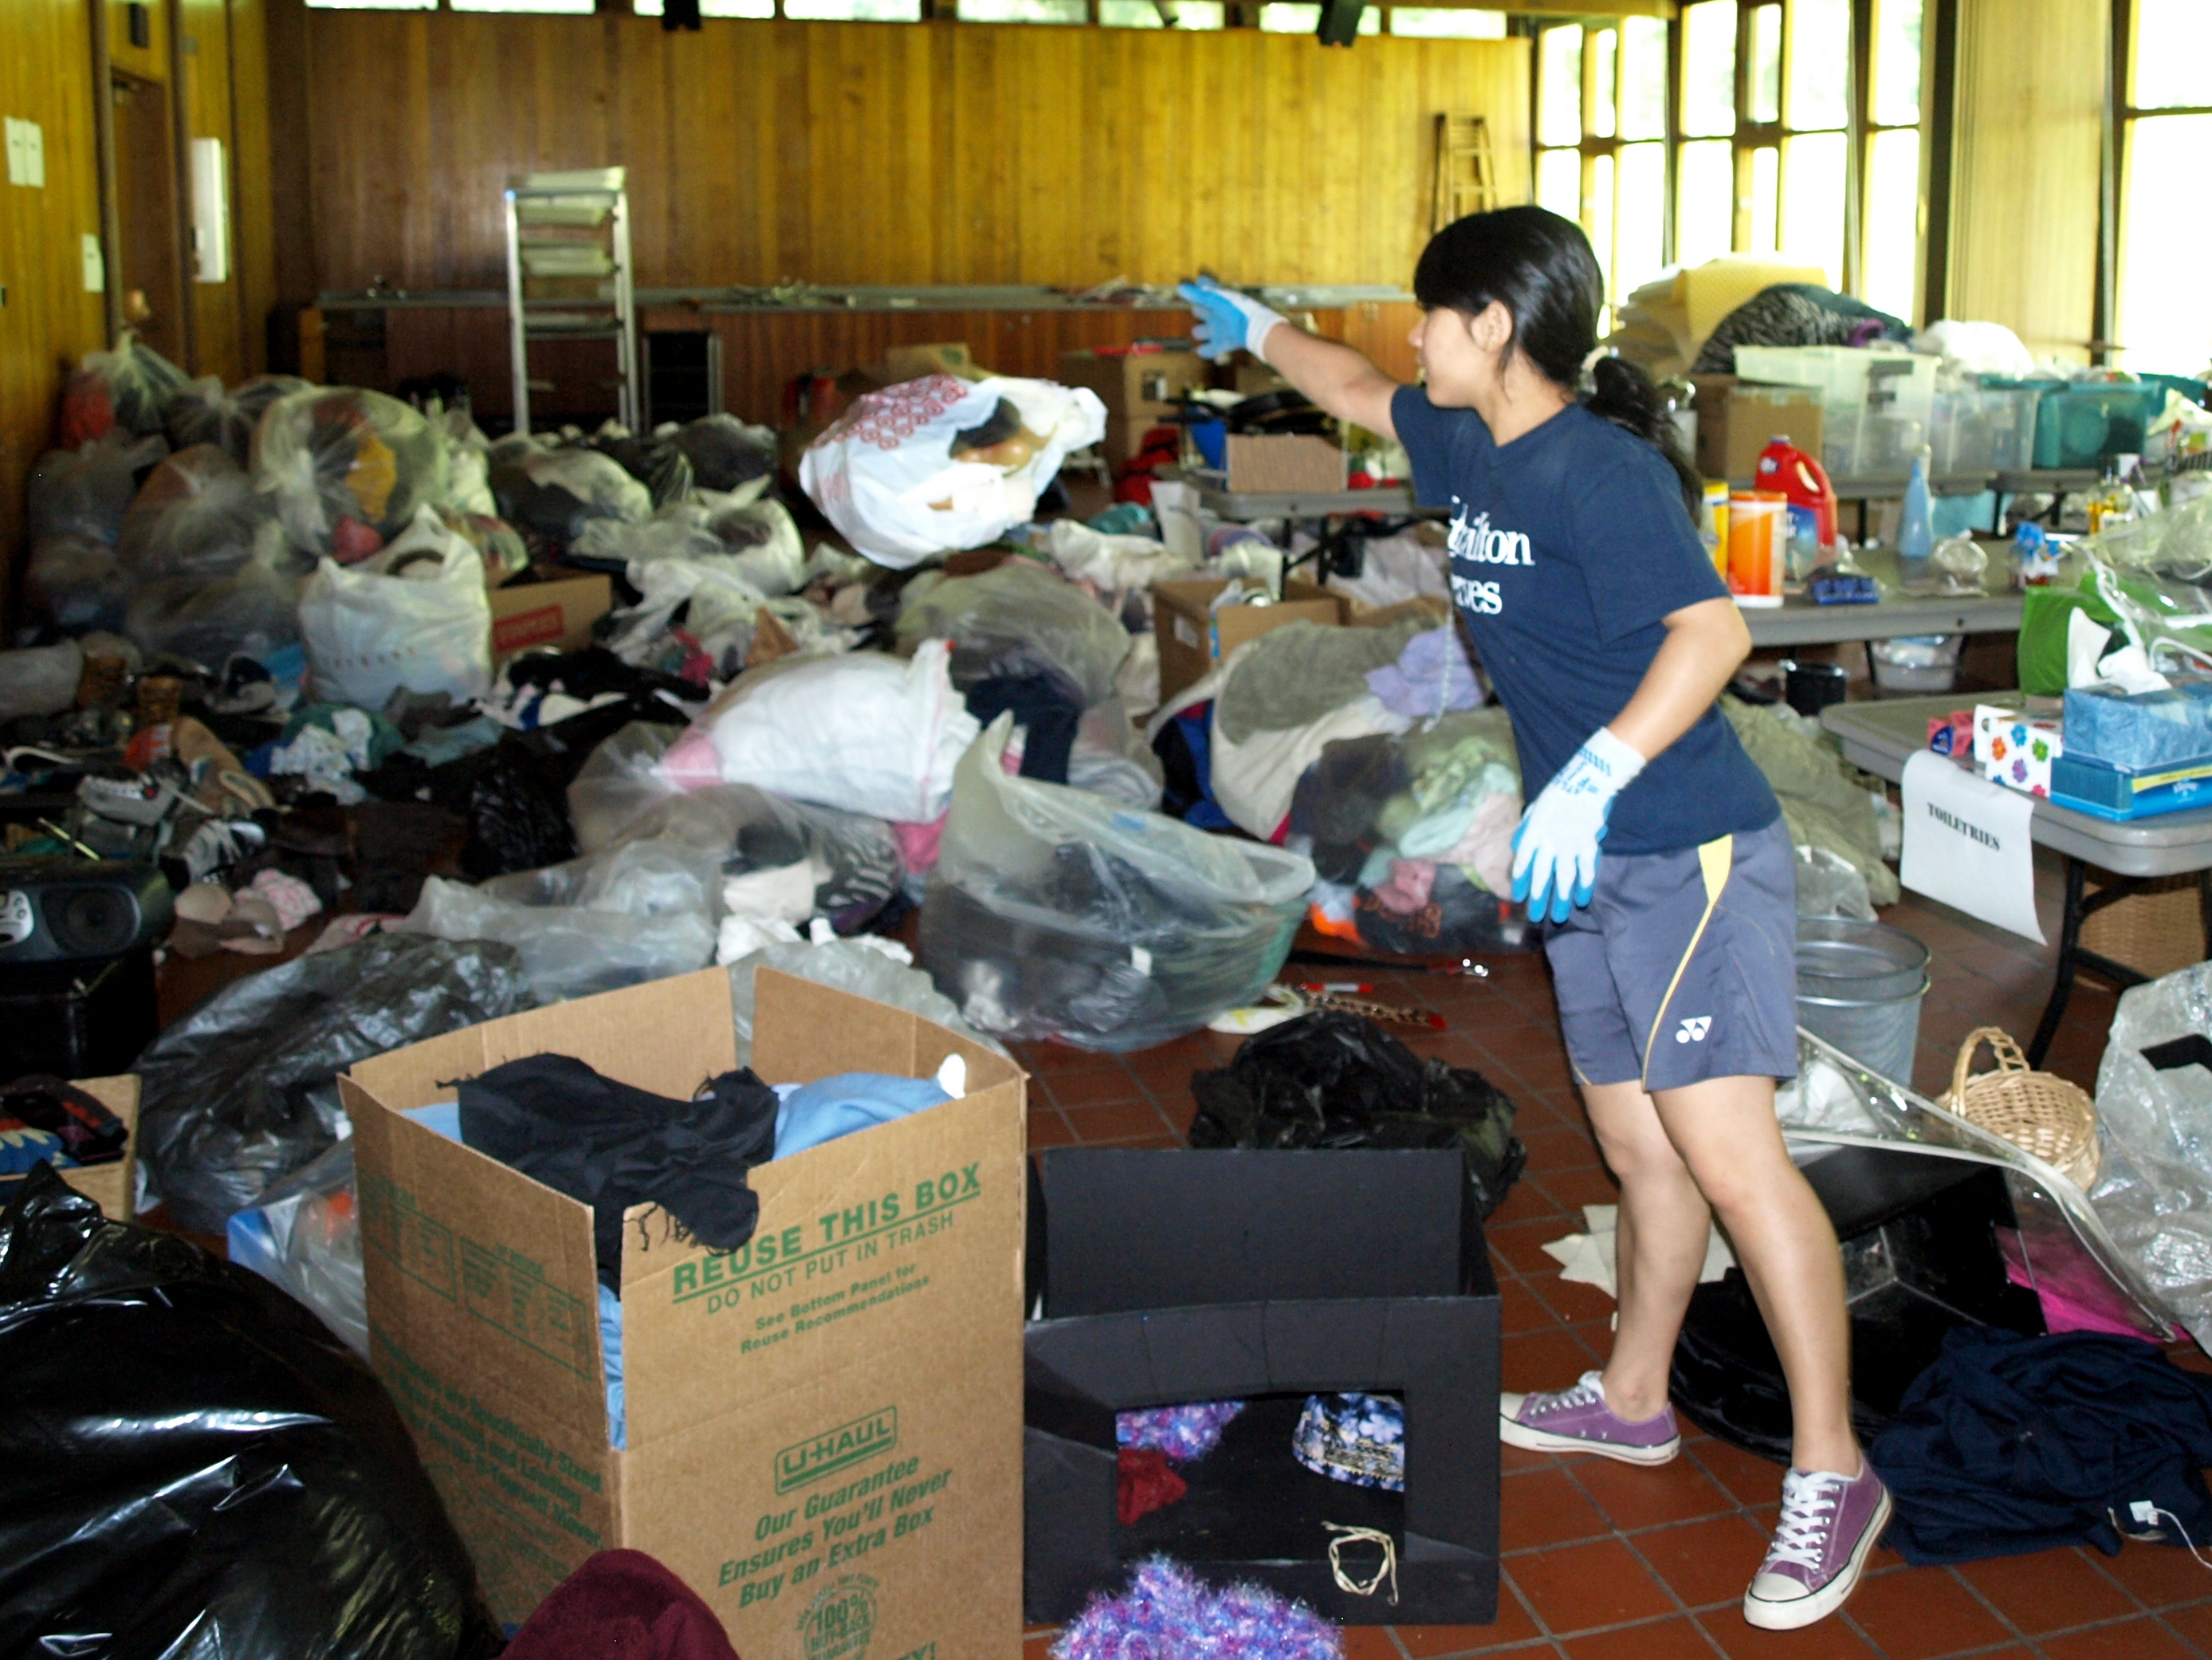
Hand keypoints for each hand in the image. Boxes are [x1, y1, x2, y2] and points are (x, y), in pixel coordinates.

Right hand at [1177, 278, 1287, 364]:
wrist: (1253, 328)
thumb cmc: (1236, 309)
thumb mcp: (1215, 300)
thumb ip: (1198, 295)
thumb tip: (1180, 287)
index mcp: (1217, 301)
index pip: (1205, 294)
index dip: (1199, 291)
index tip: (1198, 283)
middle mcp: (1218, 314)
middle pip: (1203, 312)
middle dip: (1199, 311)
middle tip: (1197, 309)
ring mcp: (1220, 330)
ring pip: (1205, 331)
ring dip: (1200, 332)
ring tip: (1197, 332)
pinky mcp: (1223, 344)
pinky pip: (1212, 348)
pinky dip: (1206, 350)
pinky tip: (1200, 350)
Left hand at [1510, 727, 1645, 923]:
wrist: (1586, 781)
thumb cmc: (1558, 793)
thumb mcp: (1534, 809)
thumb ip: (1527, 831)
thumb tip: (1518, 848)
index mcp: (1533, 832)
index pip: (1523, 861)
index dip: (1520, 880)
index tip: (1517, 895)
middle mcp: (1549, 842)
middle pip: (1542, 875)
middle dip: (1538, 898)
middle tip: (1536, 916)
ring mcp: (1569, 845)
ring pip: (1563, 878)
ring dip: (1560, 899)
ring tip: (1558, 916)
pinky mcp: (1588, 844)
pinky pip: (1586, 870)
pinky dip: (1584, 886)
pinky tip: (1582, 899)